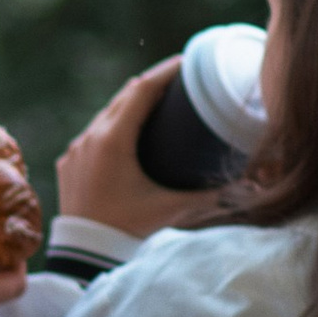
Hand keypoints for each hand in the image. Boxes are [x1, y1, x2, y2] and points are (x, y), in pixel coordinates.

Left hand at [54, 55, 192, 236]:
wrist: (84, 253)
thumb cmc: (128, 229)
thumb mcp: (171, 208)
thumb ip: (210, 195)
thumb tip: (250, 184)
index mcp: (113, 140)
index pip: (141, 91)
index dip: (164, 73)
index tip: (185, 63)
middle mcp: (90, 137)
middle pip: (123, 96)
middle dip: (150, 84)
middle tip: (177, 80)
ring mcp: (75, 149)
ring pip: (105, 113)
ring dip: (129, 104)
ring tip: (154, 101)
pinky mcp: (68, 162)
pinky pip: (91, 133)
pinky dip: (111, 125)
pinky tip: (124, 130)